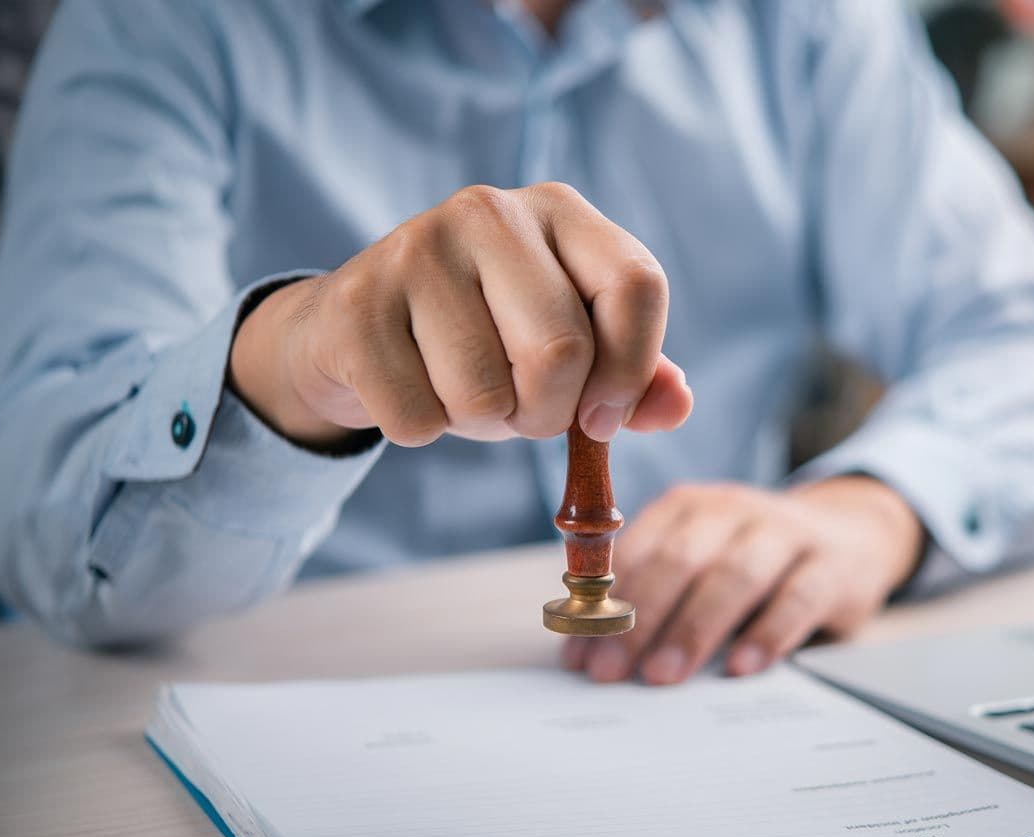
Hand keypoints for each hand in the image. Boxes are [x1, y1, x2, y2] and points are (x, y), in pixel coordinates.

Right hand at [229, 183, 692, 448]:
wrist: (357, 329)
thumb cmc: (485, 341)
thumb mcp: (571, 351)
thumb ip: (633, 377)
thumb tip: (676, 403)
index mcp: (561, 212)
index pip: (636, 285)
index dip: (630, 369)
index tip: (601, 417)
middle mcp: (490, 211)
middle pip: (561, 351)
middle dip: (546, 414)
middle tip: (521, 410)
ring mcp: (416, 248)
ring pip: (483, 393)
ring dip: (480, 423)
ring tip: (461, 391)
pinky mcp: (357, 303)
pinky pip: (417, 417)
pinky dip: (421, 428)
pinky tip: (409, 387)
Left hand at [561, 476, 924, 684]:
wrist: (853, 534)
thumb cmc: (755, 562)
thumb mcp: (703, 561)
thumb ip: (654, 595)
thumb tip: (588, 653)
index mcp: (689, 507)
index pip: (636, 550)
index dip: (603, 603)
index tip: (580, 652)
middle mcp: (733, 509)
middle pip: (680, 560)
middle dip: (640, 619)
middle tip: (612, 671)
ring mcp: (786, 532)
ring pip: (734, 575)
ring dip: (694, 628)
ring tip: (664, 675)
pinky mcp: (833, 564)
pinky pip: (797, 597)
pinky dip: (767, 634)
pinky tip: (742, 667)